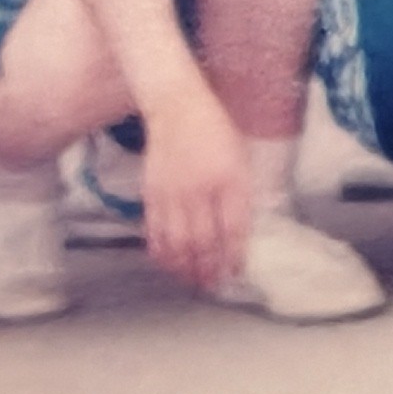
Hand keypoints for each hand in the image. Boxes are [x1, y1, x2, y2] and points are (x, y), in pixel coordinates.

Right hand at [137, 94, 254, 291]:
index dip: (234, 255)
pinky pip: (155, 230)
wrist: (176, 108)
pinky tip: (168, 263)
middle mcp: (200, 189)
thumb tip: (238, 231)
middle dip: (208, 268)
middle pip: (203, 241)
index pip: (233, 227)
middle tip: (212, 286)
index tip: (235, 272)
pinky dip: (161, 251)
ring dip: (185, 267)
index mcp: (229, 179)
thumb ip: (240, 194)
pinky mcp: (152, 193)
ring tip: (192, 281)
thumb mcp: (240, 158)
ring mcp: (173, 193)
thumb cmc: (216, 131)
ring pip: (177, 241)